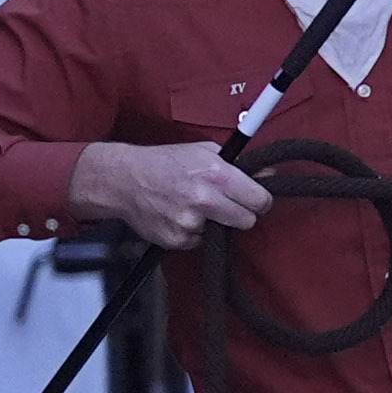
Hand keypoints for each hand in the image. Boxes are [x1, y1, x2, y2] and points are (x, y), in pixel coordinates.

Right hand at [67, 139, 269, 251]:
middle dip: (241, 214)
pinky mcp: (176, 239)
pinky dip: (192, 231)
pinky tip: (177, 215)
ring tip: (191, 205)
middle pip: (247, 221)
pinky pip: (198, 240)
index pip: (260, 201)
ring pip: (221, 232)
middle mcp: (204, 199)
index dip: (260, 201)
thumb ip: (239, 165)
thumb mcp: (205, 152)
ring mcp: (189, 222)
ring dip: (213, 222)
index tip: (255, 201)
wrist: (122, 180)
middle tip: (225, 205)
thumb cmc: (164, 163)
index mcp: (217, 175)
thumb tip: (269, 175)